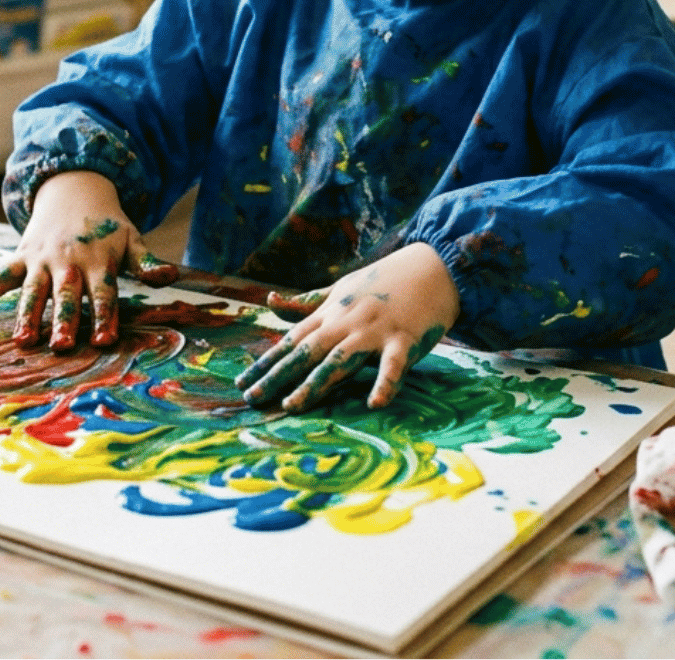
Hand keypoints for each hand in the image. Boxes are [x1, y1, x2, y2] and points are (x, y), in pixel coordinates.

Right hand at [0, 171, 177, 348]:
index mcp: (99, 260)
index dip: (104, 316)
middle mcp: (69, 261)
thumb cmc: (108, 226)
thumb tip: (170, 277)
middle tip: (62, 347)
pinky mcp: (23, 255)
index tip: (104, 341)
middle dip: (64, 321)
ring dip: (28, 314)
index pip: (104, 293)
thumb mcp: (132, 240)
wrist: (76, 189)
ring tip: (24, 340)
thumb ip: (147, 262)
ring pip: (34, 290)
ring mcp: (43, 258)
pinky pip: (3, 272)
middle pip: (67, 295)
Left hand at [236, 243, 458, 410]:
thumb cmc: (384, 282)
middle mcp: (347, 322)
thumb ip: (306, 302)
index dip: (266, 362)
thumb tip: (269, 302)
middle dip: (277, 376)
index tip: (242, 382)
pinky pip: (393, 365)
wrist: (433, 267)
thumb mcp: (341, 288)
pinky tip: (373, 403)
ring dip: (315, 383)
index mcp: (331, 312)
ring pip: (340, 360)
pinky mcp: (404, 340)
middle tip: (252, 399)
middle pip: (306, 353)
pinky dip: (384, 383)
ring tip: (292, 406)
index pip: (291, 340)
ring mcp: (375, 331)